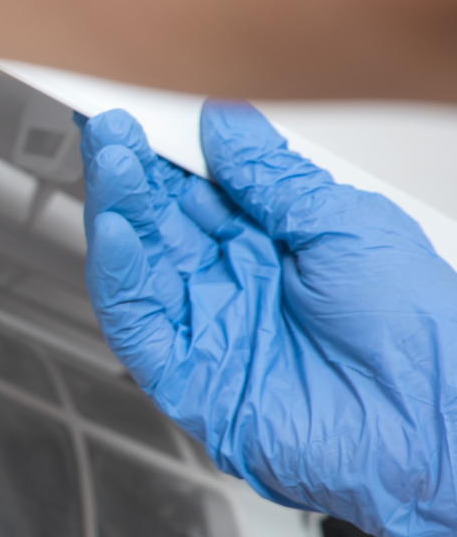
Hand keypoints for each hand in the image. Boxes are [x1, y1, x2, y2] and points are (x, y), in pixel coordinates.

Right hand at [83, 102, 456, 536]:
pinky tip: (119, 234)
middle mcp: (238, 287)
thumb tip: (224, 125)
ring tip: (111, 162)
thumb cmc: (423, 337)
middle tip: (112, 129)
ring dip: (118, 212)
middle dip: (131, 173)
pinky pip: (138, 326)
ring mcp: (211, 332)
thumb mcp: (350, 225)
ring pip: (139, 266)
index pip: (201, 189)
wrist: (437, 424)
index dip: (166, 151)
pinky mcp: (189, 380)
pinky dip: (120, 280)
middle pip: (161, 223)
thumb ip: (274, 177)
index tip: (143, 111)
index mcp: (278, 248)